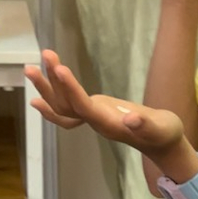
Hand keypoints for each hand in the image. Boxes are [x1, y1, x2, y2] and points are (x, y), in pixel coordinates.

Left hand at [24, 50, 185, 161]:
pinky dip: (52, 99)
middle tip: (45, 56)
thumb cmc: (164, 134)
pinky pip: (67, 109)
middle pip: (65, 106)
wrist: (162, 142)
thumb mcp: (161, 128)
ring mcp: (93, 118)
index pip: (83, 108)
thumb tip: (129, 118)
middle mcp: (96, 123)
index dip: (70, 89)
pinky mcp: (95, 112)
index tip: (60, 68)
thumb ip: (145, 124)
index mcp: (108, 125)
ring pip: (62, 106)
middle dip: (52, 83)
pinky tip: (39, 93)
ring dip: (47, 86)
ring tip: (33, 65)